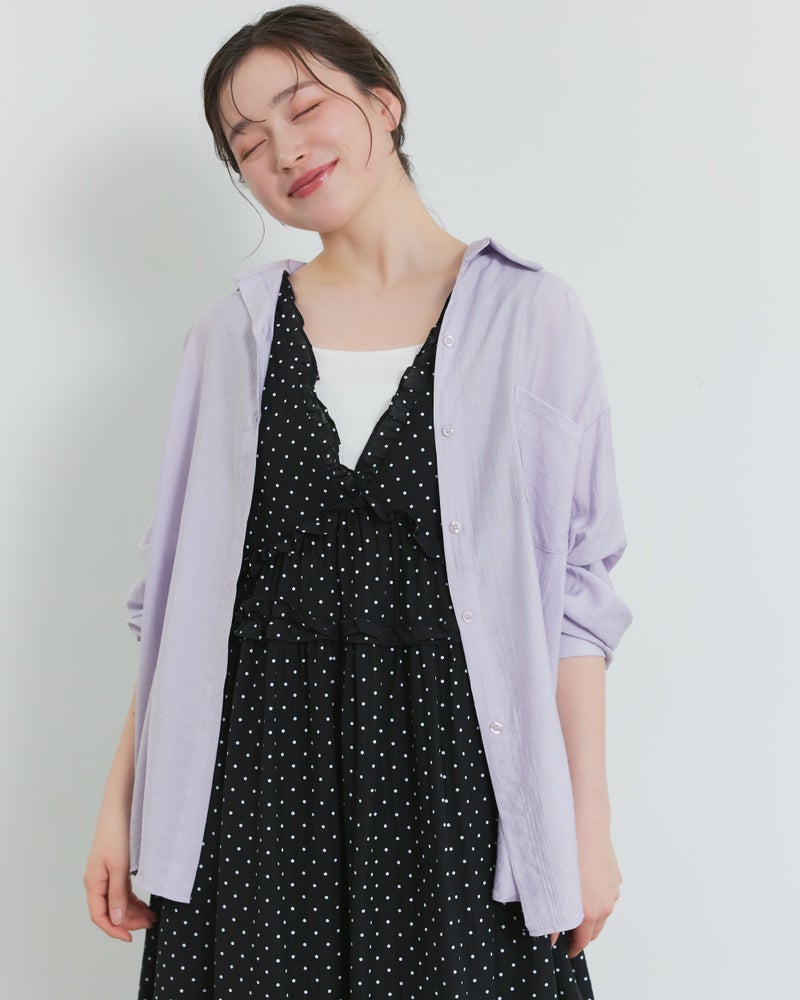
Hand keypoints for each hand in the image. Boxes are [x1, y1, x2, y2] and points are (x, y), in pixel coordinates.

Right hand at [84, 806, 156, 941]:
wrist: (120, 807)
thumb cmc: (116, 833)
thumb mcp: (119, 866)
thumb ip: (117, 894)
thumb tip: (116, 920)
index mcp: (93, 883)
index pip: (99, 916)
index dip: (113, 930)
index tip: (130, 938)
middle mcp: (98, 881)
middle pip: (111, 911)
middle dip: (129, 920)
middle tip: (151, 923)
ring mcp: (107, 874)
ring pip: (118, 902)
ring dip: (133, 911)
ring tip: (152, 916)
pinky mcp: (117, 867)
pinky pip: (123, 891)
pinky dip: (133, 900)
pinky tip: (145, 904)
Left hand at [561, 824, 621, 957]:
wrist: (585, 823)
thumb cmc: (567, 853)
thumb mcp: (555, 888)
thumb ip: (553, 916)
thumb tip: (550, 934)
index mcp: (591, 912)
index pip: (583, 941)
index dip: (572, 948)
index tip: (565, 950)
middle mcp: (606, 904)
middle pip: (595, 930)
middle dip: (582, 933)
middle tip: (566, 931)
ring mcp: (613, 890)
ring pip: (602, 911)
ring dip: (590, 914)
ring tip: (573, 907)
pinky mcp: (615, 876)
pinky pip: (607, 894)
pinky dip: (597, 897)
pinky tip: (584, 886)